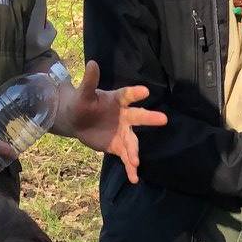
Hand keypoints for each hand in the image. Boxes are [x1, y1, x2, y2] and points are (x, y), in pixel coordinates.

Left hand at [60, 60, 166, 183]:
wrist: (78, 121)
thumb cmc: (82, 103)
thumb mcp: (83, 93)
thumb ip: (89, 81)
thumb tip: (92, 63)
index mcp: (118, 100)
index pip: (128, 95)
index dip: (136, 93)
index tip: (145, 92)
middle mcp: (125, 116)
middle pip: (139, 117)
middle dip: (150, 118)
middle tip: (163, 119)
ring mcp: (124, 133)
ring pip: (133, 142)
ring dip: (135, 151)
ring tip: (136, 161)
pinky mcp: (119, 147)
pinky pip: (127, 158)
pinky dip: (131, 168)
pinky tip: (134, 178)